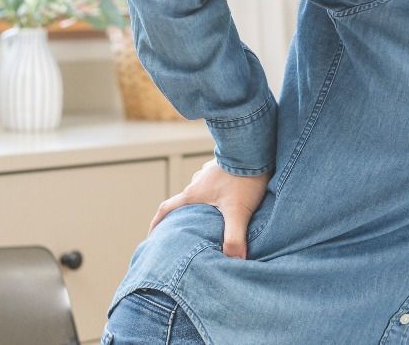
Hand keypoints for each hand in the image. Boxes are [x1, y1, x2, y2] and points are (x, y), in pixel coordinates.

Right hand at [149, 157, 271, 259]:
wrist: (255, 147)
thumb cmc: (244, 178)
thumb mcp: (238, 212)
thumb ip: (234, 237)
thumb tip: (234, 261)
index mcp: (193, 193)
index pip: (167, 209)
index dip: (157, 223)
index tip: (152, 235)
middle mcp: (198, 181)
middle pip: (185, 201)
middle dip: (185, 215)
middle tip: (189, 229)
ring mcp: (211, 171)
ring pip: (202, 190)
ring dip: (203, 202)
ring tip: (212, 215)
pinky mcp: (225, 165)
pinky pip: (217, 181)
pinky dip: (218, 191)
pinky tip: (230, 196)